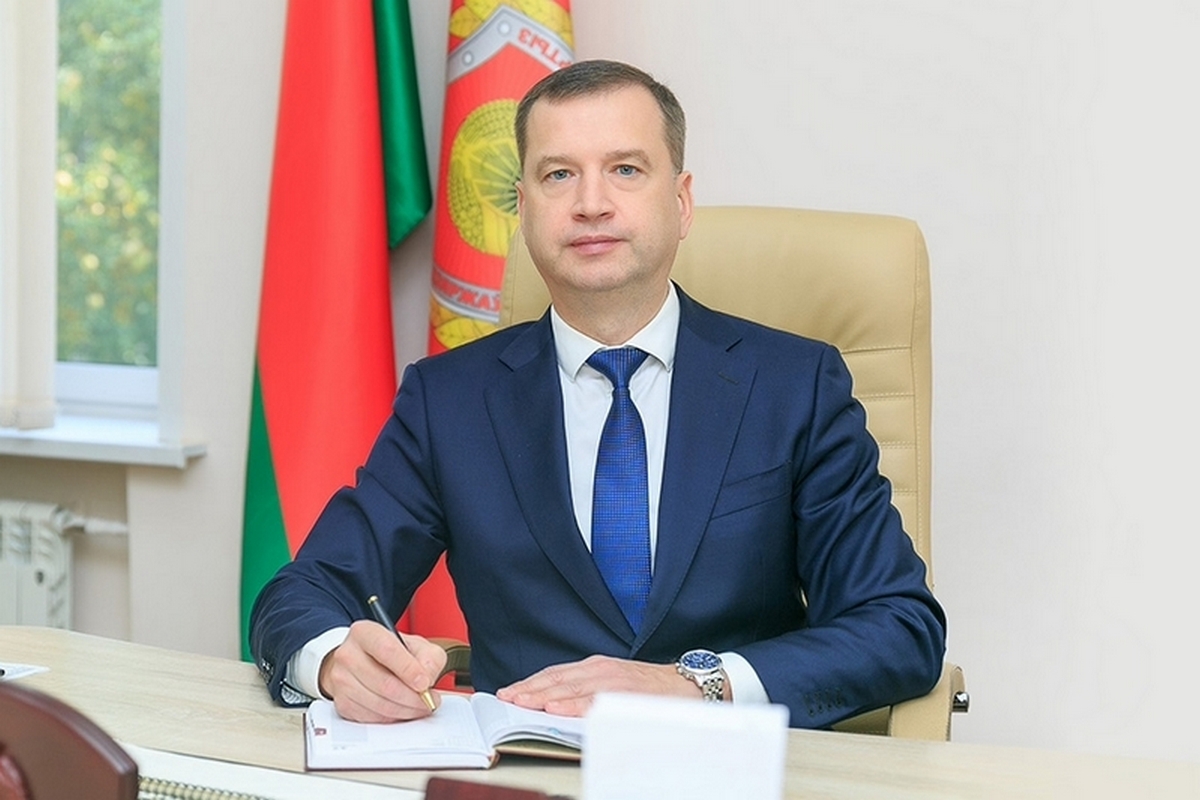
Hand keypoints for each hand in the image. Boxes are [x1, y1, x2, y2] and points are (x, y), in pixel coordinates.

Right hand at [317, 620, 447, 722]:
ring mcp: (340, 680)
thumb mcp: (416, 645)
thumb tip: (427, 677)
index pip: (387, 651)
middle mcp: (348, 654)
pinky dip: (392, 718)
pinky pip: (372, 717)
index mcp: (364, 633)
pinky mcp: (341, 703)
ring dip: (405, 710)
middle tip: (429, 700)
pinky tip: (402, 709)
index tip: (425, 683)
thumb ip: (429, 657)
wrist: (363, 662)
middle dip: (413, 697)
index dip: (409, 670)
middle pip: (384, 683)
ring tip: (419, 706)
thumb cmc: (390, 653)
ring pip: (379, 704)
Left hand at [495, 655, 699, 716]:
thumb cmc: (649, 690)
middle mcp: (601, 669)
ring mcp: (612, 679)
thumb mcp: (614, 683)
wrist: (690, 685)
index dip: (531, 683)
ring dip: (543, 695)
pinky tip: (556, 708)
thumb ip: (588, 691)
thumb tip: (555, 705)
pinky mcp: (625, 691)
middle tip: (506, 698)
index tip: (508, 691)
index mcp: (595, 667)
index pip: (555, 674)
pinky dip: (573, 704)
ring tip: (521, 702)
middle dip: (529, 689)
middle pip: (557, 679)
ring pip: (570, 687)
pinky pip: (594, 699)